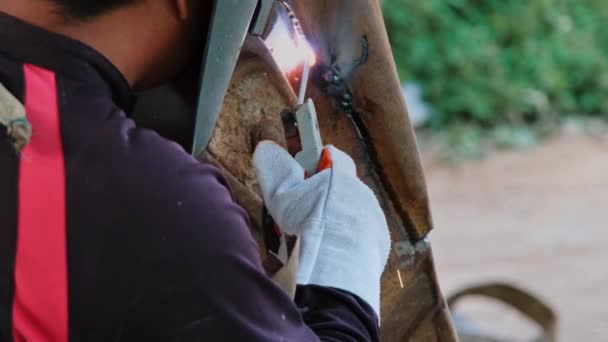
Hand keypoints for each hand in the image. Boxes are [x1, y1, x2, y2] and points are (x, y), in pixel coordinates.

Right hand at [253, 141, 390, 314]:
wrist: (335, 268)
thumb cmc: (306, 227)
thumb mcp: (281, 195)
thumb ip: (275, 169)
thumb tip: (267, 147)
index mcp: (340, 174)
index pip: (330, 153)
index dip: (313, 162)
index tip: (299, 176)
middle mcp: (362, 190)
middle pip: (340, 184)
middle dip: (323, 193)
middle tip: (302, 212)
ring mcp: (374, 216)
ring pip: (350, 209)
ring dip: (336, 217)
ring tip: (315, 237)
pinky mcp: (380, 241)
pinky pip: (362, 232)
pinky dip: (347, 237)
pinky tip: (330, 251)